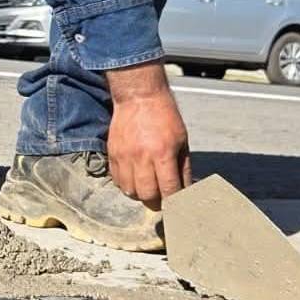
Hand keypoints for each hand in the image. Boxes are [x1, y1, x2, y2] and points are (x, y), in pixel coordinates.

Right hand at [104, 62, 192, 208]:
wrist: (139, 96)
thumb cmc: (164, 116)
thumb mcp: (182, 140)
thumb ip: (183, 168)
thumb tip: (186, 190)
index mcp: (163, 153)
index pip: (168, 190)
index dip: (174, 201)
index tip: (177, 203)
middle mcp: (142, 157)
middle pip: (147, 195)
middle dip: (156, 201)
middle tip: (161, 198)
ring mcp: (124, 156)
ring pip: (130, 191)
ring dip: (140, 194)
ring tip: (147, 188)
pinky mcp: (112, 153)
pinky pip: (117, 180)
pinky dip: (126, 185)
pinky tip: (134, 179)